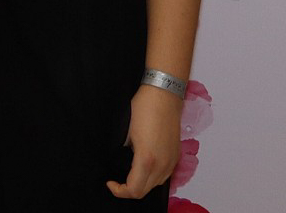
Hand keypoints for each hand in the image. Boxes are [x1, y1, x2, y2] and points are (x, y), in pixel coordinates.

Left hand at [108, 85, 181, 199]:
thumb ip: (122, 151)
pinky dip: (152, 177)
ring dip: (142, 184)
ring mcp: (171, 161)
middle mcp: (163, 164)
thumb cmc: (144, 107)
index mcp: (147, 159)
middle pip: (145, 191)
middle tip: (117, 181)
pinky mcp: (175, 155)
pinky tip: (143, 167)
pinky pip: (164, 175)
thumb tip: (118, 161)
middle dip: (129, 190)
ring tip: (128, 173)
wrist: (164, 94)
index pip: (134, 190)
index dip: (119, 191)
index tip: (111, 182)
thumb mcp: (125, 131)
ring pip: (155, 185)